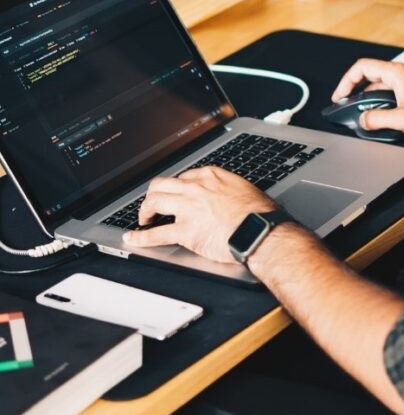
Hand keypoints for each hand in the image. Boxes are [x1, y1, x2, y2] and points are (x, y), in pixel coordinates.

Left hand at [122, 167, 276, 262]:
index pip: (183, 177)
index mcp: (210, 176)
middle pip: (162, 184)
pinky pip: (156, 234)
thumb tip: (226, 195)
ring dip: (145, 210)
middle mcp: (195, 188)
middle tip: (153, 204)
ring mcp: (188, 208)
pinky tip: (133, 238)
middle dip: (153, 194)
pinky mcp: (185, 231)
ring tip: (143, 218)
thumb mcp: (243, 189)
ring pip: (154, 202)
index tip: (175, 194)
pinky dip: (141, 237)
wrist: (259, 230)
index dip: (176, 187)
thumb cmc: (258, 213)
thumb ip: (227, 189)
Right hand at [332, 58, 403, 140]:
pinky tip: (381, 112)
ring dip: (369, 96)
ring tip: (362, 111)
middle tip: (346, 102)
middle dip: (356, 89)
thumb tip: (363, 120)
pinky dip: (382, 98)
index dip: (347, 81)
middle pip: (371, 74)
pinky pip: (392, 89)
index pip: (362, 68)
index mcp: (397, 73)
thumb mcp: (402, 120)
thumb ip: (377, 119)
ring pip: (382, 83)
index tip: (340, 95)